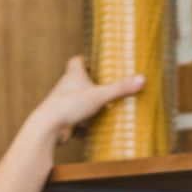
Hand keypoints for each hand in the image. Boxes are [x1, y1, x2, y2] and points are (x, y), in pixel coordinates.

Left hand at [29, 56, 144, 144]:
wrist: (49, 127)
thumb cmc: (70, 104)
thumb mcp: (99, 95)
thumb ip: (120, 88)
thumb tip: (142, 79)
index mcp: (73, 75)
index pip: (77, 61)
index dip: (86, 60)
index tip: (96, 62)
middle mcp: (66, 87)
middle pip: (79, 81)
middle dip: (91, 84)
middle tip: (107, 85)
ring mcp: (64, 104)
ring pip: (78, 102)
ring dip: (89, 105)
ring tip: (106, 108)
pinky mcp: (64, 120)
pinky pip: (77, 122)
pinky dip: (84, 126)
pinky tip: (94, 131)